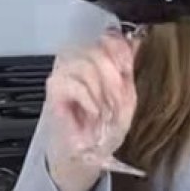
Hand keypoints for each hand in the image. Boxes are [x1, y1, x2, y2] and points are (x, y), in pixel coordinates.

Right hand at [44, 29, 141, 190]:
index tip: (126, 67)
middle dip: (112, 79)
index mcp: (97, 60)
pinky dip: (88, 99)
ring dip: (100, 91)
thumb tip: (135, 42)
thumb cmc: (104, 127)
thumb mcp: (126, 97)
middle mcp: (78, 61)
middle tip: (117, 101)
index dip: (118, 48)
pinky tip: (93, 112)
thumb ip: (128, 70)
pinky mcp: (54, 88)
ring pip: (84, 65)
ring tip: (103, 110)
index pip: (107, 38)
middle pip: (96, 51)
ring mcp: (64, 73)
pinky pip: (73, 84)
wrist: (88, 152)